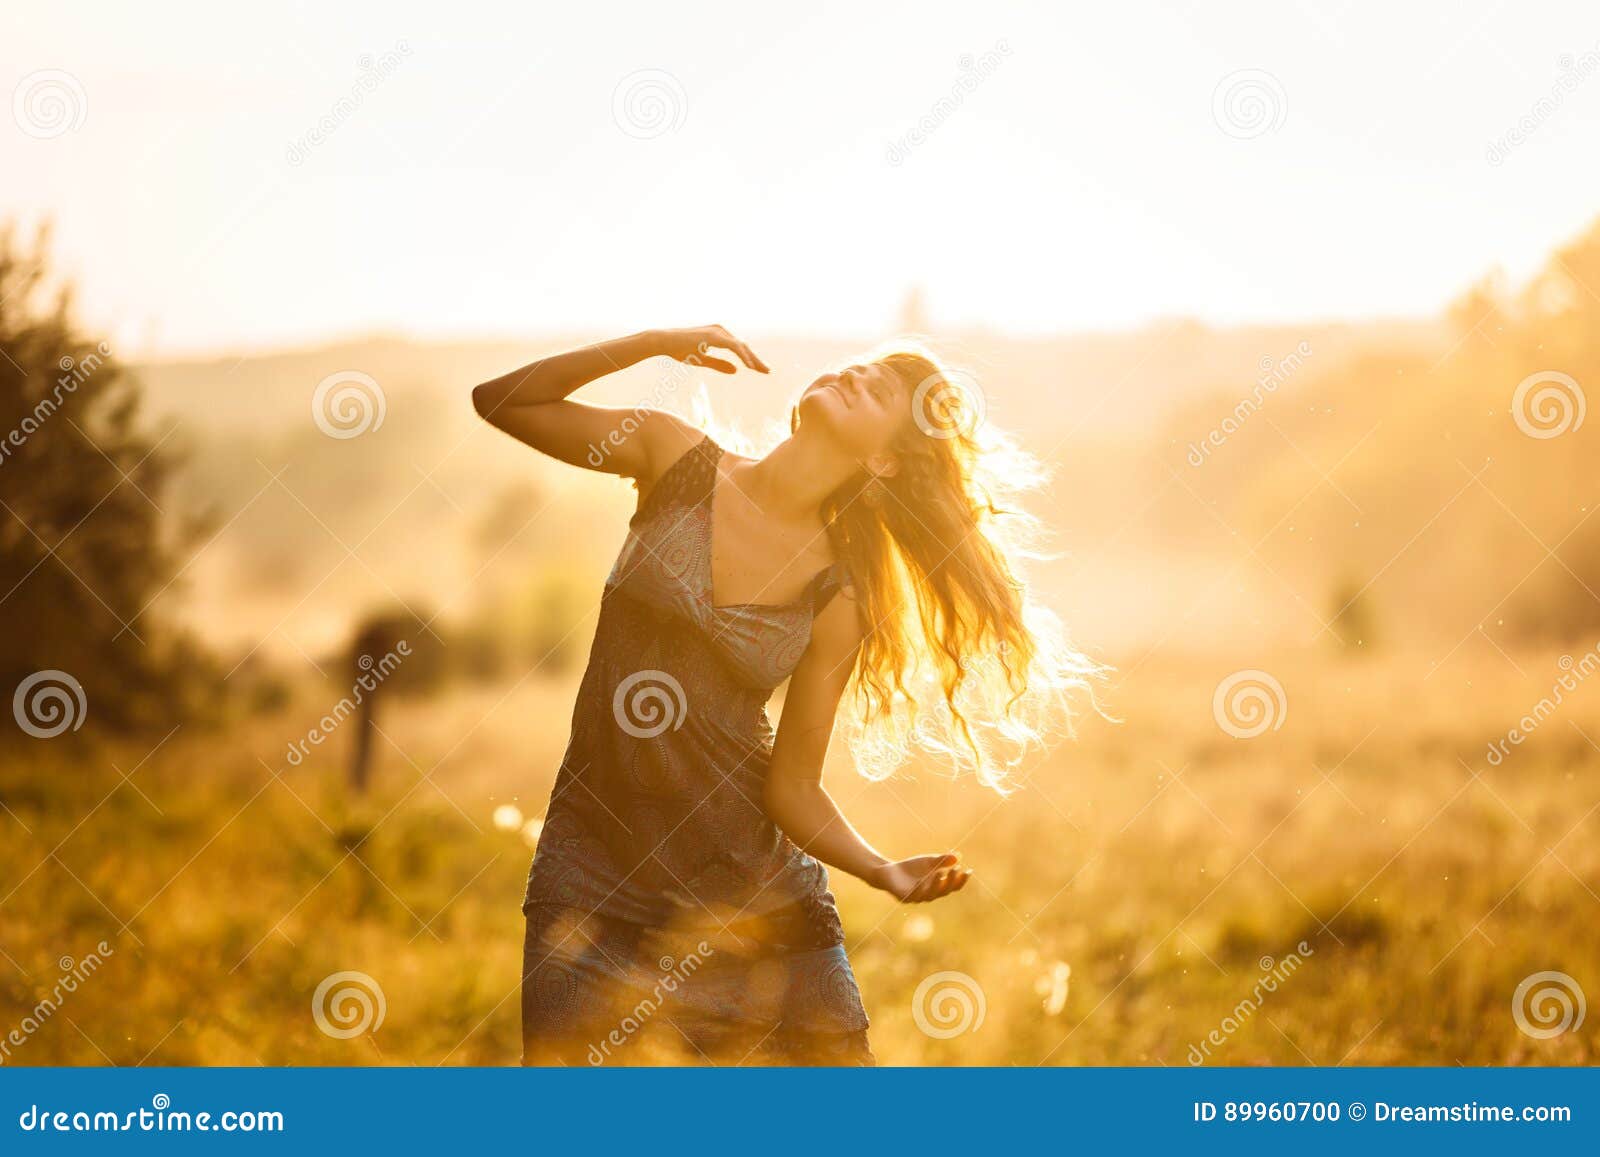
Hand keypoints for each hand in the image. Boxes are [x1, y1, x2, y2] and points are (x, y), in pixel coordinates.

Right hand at [650, 325, 768, 374]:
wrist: (664, 342)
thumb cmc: (680, 350)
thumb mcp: (703, 360)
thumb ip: (719, 365)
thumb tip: (736, 371)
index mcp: (718, 335)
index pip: (740, 348)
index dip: (751, 360)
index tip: (761, 370)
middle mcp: (720, 331)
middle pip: (744, 347)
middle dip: (757, 360)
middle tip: (768, 372)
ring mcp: (718, 331)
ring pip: (741, 347)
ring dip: (753, 359)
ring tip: (764, 370)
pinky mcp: (714, 335)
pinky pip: (733, 347)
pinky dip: (743, 356)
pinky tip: (750, 366)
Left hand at [870, 853, 970, 902]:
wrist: (887, 871)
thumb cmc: (910, 868)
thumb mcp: (928, 862)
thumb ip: (941, 860)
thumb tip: (958, 856)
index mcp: (936, 888)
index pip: (952, 887)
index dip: (961, 880)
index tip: (969, 870)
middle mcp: (928, 895)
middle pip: (943, 891)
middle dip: (950, 881)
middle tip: (956, 869)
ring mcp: (916, 898)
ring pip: (929, 895)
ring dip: (936, 884)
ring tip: (940, 873)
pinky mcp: (903, 897)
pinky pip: (913, 895)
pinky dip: (920, 888)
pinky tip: (924, 880)